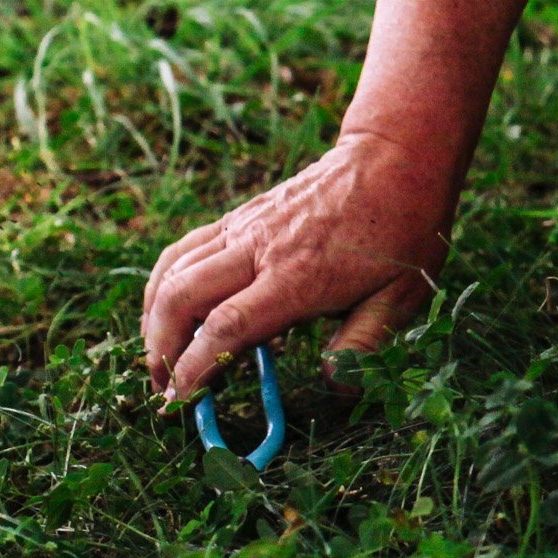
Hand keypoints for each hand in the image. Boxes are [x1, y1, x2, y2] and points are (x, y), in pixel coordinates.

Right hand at [144, 130, 456, 404]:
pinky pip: (184, 249)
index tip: (180, 401)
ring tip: (159, 357)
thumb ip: (364, 345)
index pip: (227, 327)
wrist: (394, 156)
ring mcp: (245, 228)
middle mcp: (260, 249)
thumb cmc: (404, 227)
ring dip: (153, 319)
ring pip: (173, 271)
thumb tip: (334, 388)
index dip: (195, 368)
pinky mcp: (240, 216)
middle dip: (160, 350)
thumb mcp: (403, 294)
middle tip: (164, 388)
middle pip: (181, 298)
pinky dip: (162, 282)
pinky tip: (163, 309)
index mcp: (298, 276)